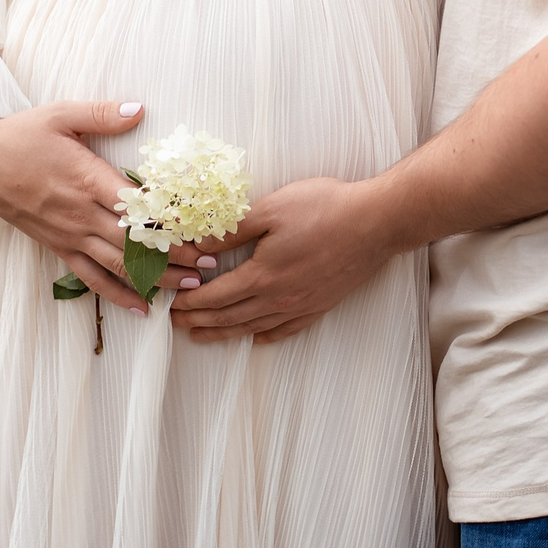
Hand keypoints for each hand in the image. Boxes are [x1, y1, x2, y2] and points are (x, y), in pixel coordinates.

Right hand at [0, 101, 199, 312]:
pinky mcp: (57, 247)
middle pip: (135, 243)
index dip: (170, 221)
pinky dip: (117, 294)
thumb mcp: (60, 114)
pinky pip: (90, 277)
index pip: (137, 207)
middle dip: (175, 256)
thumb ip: (102, 114)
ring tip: (190, 287)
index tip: (201, 229)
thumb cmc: (20, 134)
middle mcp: (81, 213)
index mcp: (87, 179)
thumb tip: (140, 109)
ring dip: (156, 278)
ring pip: (118, 265)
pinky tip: (141, 307)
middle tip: (210, 266)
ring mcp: (69, 234)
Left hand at [167, 176, 400, 343]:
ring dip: (225, 334)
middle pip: (230, 318)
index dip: (191, 303)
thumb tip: (198, 245)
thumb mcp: (272, 208)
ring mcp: (301, 305)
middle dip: (200, 323)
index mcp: (263, 275)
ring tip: (204, 337)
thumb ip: (233, 230)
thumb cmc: (325, 208)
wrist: (375, 223)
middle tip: (177, 326)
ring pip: (254, 327)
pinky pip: (286, 330)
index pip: (216, 297)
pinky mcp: (320, 305)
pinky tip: (257, 339)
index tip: (171, 307)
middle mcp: (279, 298)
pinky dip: (266, 336)